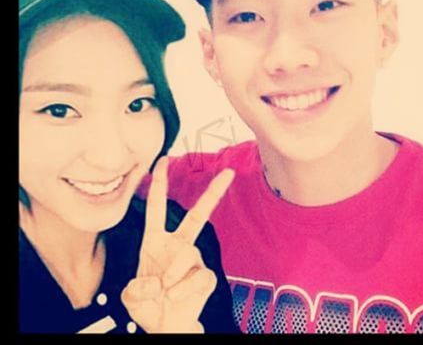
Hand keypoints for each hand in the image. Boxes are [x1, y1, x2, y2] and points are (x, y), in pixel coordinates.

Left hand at [121, 157, 233, 332]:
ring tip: (165, 292)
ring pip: (187, 255)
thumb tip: (159, 280)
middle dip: (213, 193)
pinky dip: (183, 290)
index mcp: (155, 241)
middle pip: (197, 215)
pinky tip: (176, 297)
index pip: (157, 207)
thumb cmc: (149, 305)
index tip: (163, 160)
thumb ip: (135, 287)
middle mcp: (177, 245)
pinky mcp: (205, 277)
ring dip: (172, 276)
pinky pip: (198, 277)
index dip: (160, 183)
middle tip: (229, 173)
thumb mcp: (131, 296)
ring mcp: (193, 260)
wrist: (166, 326)